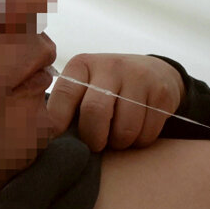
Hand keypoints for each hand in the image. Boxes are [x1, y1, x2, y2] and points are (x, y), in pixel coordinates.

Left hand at [46, 54, 184, 151]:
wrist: (154, 72)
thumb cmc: (108, 87)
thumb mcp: (85, 85)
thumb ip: (67, 105)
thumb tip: (48, 140)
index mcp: (83, 65)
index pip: (64, 94)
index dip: (58, 123)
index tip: (60, 138)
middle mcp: (110, 66)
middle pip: (95, 112)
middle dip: (93, 138)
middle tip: (95, 144)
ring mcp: (139, 78)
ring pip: (124, 129)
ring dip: (119, 143)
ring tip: (117, 136)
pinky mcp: (161, 94)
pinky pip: (147, 134)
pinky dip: (139, 141)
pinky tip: (136, 130)